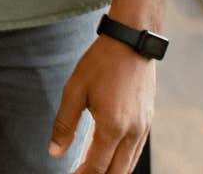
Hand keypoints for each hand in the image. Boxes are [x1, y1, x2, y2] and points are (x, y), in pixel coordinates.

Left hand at [50, 35, 155, 173]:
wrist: (131, 41)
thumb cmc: (100, 63)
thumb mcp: (75, 90)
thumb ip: (64, 125)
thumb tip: (54, 152)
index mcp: (112, 127)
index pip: (96, 167)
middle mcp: (132, 132)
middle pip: (116, 172)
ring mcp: (143, 127)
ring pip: (129, 165)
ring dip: (111, 172)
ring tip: (90, 170)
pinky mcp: (148, 121)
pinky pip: (136, 151)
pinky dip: (122, 161)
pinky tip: (108, 158)